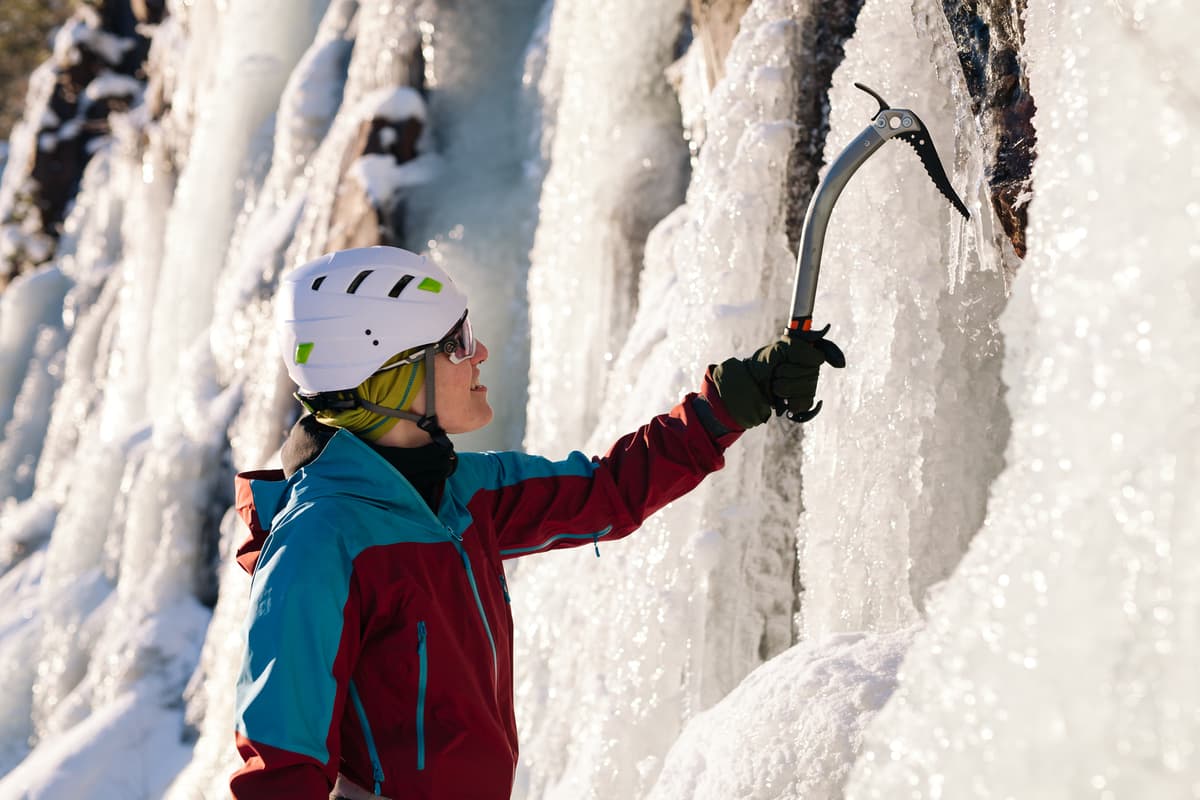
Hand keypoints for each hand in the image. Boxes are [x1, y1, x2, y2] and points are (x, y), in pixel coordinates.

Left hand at [711, 326, 845, 427]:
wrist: (751, 386)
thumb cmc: (764, 365)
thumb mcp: (780, 349)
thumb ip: (801, 349)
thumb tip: (820, 360)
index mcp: (808, 354)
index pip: (818, 358)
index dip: (798, 359)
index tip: (785, 357)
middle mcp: (811, 370)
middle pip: (811, 375)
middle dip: (787, 373)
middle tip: (776, 373)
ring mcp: (809, 387)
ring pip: (806, 389)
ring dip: (785, 387)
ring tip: (776, 385)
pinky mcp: (804, 403)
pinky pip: (804, 403)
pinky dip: (789, 402)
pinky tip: (782, 398)